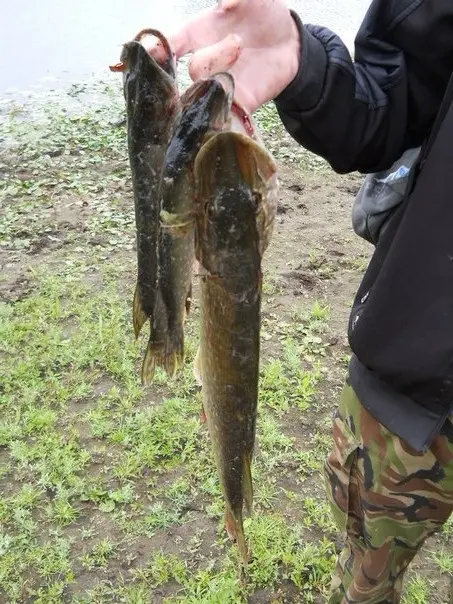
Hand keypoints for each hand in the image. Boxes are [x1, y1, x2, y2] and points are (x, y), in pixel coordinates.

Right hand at [141, 0, 301, 112]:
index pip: (168, 46)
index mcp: (198, 34)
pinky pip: (228, 115)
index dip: (156, 50)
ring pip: (209, 94)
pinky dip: (228, 115)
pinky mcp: (239, 103)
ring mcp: (221, 84)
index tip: (152, 50)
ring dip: (222, 80)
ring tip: (241, 58)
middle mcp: (205, 62)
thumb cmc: (264, 14)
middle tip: (238, 43)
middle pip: (194, 70)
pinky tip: (233, 110)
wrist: (290, 42)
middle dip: (212, 57)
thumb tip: (226, 2)